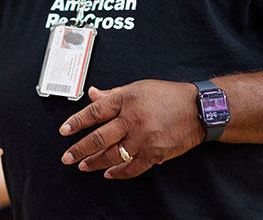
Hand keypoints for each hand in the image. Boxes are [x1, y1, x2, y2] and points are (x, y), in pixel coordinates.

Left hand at [59, 81, 204, 178]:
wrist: (198, 109)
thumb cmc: (167, 95)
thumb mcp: (138, 87)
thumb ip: (113, 94)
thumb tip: (92, 94)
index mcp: (126, 100)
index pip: (95, 112)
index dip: (77, 122)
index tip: (64, 131)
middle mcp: (133, 119)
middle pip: (100, 137)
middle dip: (80, 149)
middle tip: (67, 156)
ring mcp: (144, 138)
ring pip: (113, 155)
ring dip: (95, 162)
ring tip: (83, 165)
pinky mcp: (155, 154)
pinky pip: (132, 168)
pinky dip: (118, 172)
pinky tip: (108, 173)